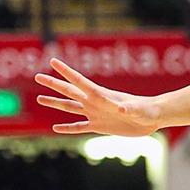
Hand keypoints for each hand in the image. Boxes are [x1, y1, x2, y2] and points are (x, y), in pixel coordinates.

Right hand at [35, 59, 160, 135]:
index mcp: (100, 95)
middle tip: (37, 77)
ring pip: (70, 107)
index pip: (79, 81)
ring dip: (55, 103)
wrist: (152, 118)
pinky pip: (79, 127)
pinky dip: (67, 127)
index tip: (53, 61)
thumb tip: (121, 109)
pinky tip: (56, 127)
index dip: (65, 71)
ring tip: (40, 98)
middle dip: (53, 84)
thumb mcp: (136, 109)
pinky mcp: (99, 126)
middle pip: (69, 91)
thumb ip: (128, 109)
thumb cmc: (146, 110)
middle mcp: (94, 102)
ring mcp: (95, 113)